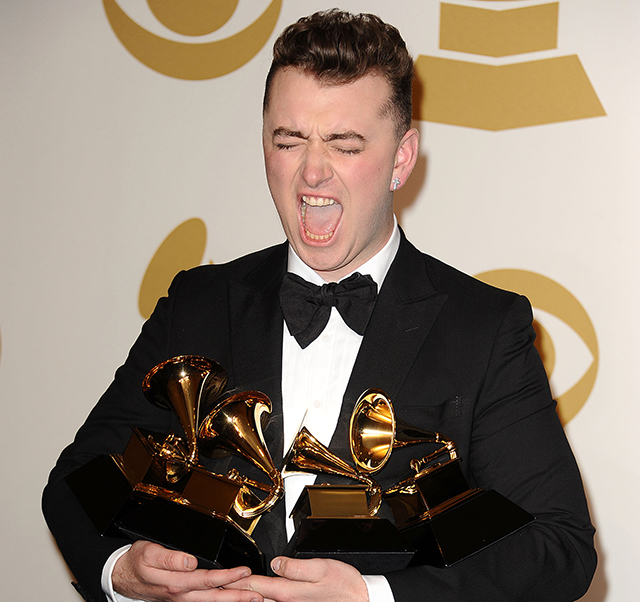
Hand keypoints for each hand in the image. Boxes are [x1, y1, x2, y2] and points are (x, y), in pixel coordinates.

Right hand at [112, 540, 263, 601]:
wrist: (121, 575)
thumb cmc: (136, 562)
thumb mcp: (148, 554)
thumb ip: (170, 558)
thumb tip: (191, 561)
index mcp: (175, 583)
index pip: (207, 580)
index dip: (227, 576)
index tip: (244, 572)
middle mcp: (181, 594)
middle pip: (214, 597)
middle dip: (237, 597)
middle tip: (258, 596)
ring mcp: (182, 599)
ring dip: (232, 601)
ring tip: (252, 599)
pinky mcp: (182, 598)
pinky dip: (220, 601)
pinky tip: (231, 599)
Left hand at [229, 557, 368, 601]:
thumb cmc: (345, 587)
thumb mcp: (321, 568)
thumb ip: (295, 566)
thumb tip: (274, 562)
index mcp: (288, 592)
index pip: (254, 585)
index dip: (235, 581)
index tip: (219, 579)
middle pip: (254, 597)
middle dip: (235, 592)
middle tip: (216, 587)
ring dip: (247, 598)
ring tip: (230, 593)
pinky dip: (263, 601)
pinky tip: (260, 598)